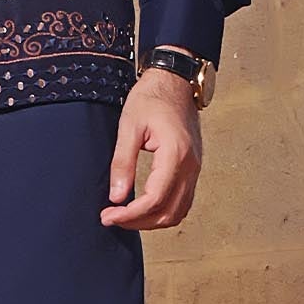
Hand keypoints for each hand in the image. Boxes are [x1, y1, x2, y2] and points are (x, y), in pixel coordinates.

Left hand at [101, 62, 202, 229]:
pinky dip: (163, 211)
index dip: (130, 214)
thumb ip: (123, 162)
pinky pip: (182, 201)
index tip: (108, 215)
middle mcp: (191, 166)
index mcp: (175, 154)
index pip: (154, 199)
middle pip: (168, 212)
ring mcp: (195, 168)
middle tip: (111, 218)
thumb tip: (116, 196)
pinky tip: (143, 207)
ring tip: (125, 216)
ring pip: (178, 212)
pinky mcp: (193, 168)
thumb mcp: (129, 126)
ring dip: (152, 220)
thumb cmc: (151, 99)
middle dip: (138, 222)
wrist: (175, 82)